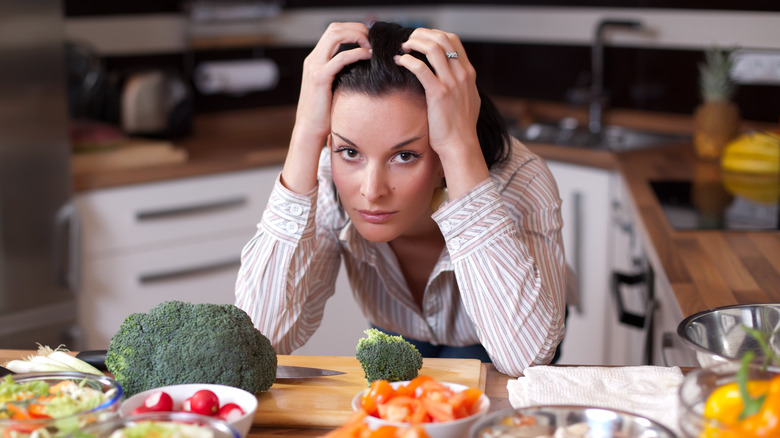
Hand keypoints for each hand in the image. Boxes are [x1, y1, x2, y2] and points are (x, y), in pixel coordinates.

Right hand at [282, 22, 370, 193]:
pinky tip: (369, 57)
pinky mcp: (320, 77)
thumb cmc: (324, 112)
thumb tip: (364, 69)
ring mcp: (315, 67)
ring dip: (357, 36)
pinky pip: (341, 57)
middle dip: (357, 28)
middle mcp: (313, 59)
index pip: (334, 32)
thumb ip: (343, 74)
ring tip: (371, 46)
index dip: (352, 30)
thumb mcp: (334, 87)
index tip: (369, 40)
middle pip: (335, 28)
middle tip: (373, 39)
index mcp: (316, 60)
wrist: (309, 130)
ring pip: (336, 35)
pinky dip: (357, 53)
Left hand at [394, 28, 488, 197]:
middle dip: (422, 34)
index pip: (453, 40)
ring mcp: (451, 82)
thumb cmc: (460, 126)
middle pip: (442, 38)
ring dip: (414, 43)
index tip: (420, 38)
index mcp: (468, 73)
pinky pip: (420, 68)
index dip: (434, 34)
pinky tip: (399, 62)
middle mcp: (462, 74)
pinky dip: (407, 60)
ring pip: (432, 48)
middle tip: (408, 40)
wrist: (460, 145)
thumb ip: (460, 84)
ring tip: (402, 48)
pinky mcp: (438, 93)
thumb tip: (451, 76)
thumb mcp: (468, 99)